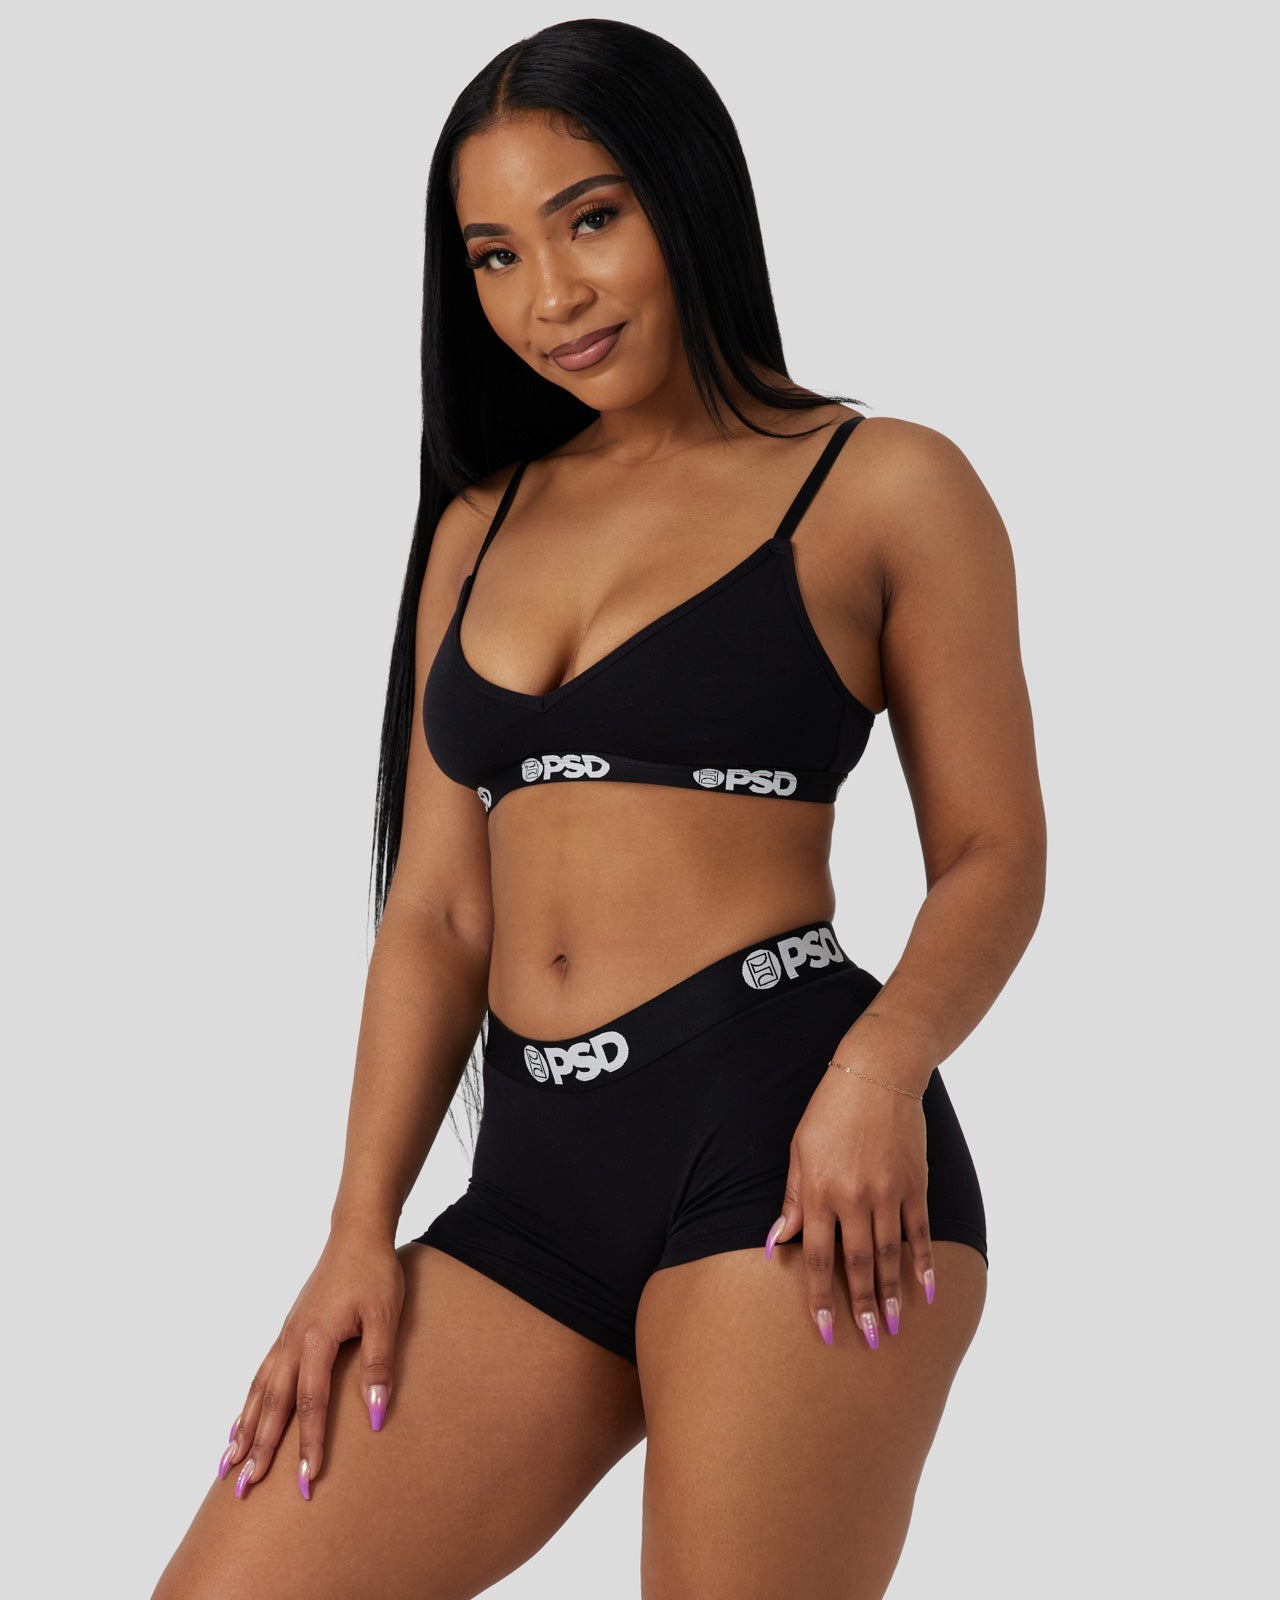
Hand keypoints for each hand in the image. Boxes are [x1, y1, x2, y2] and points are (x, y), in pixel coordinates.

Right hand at [217, 1227, 405, 1498]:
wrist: (357, 1236)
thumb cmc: (374, 1274)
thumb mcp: (386, 1317)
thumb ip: (379, 1366)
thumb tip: (376, 1417)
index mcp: (316, 1339)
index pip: (311, 1403)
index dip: (309, 1445)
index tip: (306, 1482)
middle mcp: (292, 1341)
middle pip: (271, 1405)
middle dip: (259, 1450)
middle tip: (245, 1490)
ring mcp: (286, 1336)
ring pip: (258, 1392)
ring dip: (244, 1431)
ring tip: (227, 1468)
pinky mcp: (287, 1332)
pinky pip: (260, 1375)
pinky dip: (246, 1404)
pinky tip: (238, 1424)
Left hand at [766, 1064, 932, 1346]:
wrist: (877, 1074)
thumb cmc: (829, 1110)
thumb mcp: (799, 1150)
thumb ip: (793, 1198)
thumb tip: (776, 1240)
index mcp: (820, 1191)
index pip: (816, 1257)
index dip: (820, 1297)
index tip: (824, 1330)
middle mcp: (854, 1198)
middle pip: (857, 1264)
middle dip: (861, 1307)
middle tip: (868, 1341)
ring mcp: (888, 1193)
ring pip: (889, 1254)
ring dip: (891, 1294)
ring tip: (892, 1327)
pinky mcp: (915, 1185)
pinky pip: (920, 1232)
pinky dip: (924, 1262)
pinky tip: (926, 1289)